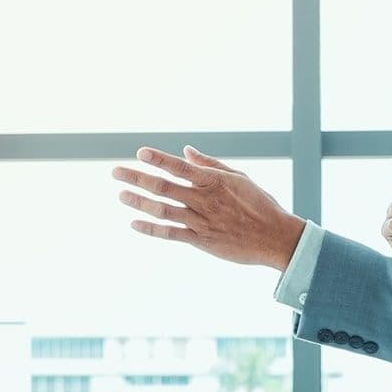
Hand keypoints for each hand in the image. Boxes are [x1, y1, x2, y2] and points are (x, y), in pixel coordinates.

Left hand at [113, 147, 304, 269]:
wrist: (275, 237)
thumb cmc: (259, 204)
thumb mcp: (239, 177)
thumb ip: (210, 164)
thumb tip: (185, 151)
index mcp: (214, 182)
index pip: (180, 167)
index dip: (158, 160)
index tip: (140, 153)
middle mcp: (204, 200)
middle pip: (163, 187)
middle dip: (137, 178)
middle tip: (115, 172)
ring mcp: (201, 221)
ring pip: (163, 210)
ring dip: (139, 202)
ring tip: (120, 195)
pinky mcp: (200, 240)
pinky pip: (170, 234)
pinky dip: (151, 229)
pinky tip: (134, 223)